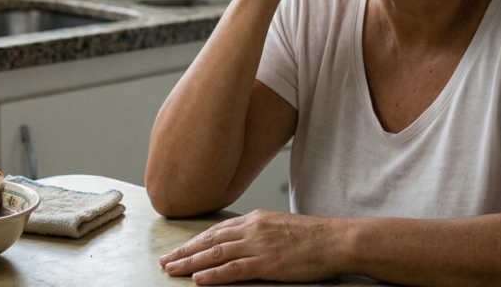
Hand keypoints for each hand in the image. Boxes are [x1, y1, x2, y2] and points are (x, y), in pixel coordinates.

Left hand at [158, 210, 346, 284]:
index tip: (179, 248)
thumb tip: (243, 243)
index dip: (195, 241)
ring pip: (215, 254)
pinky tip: (197, 279)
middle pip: (210, 240)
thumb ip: (259, 233)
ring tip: (172, 270)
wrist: (335, 240)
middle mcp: (252, 229)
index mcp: (255, 219)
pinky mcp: (266, 263)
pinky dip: (212, 275)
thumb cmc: (313, 237)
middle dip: (184, 251)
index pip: (217, 230)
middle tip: (165, 260)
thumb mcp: (280, 227)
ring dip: (190, 263)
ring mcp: (258, 245)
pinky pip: (233, 270)